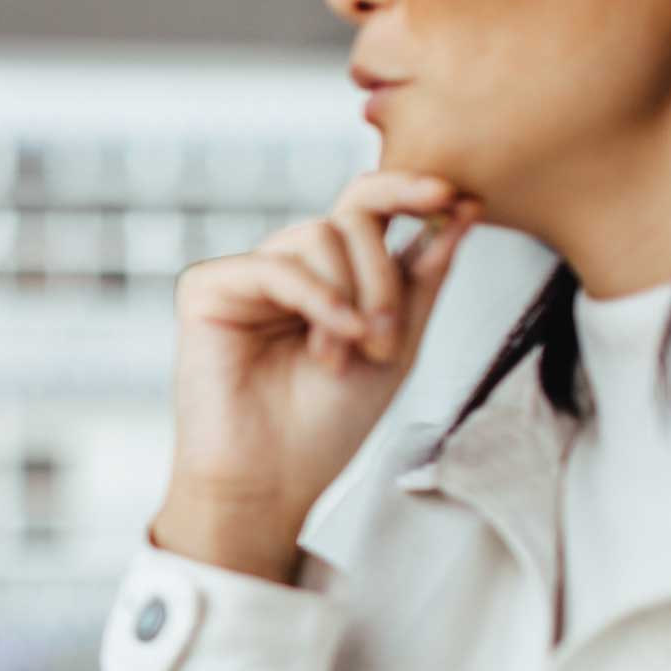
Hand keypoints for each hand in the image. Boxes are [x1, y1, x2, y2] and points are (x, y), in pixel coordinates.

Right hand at [154, 173, 474, 580]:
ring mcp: (247, 276)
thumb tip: (463, 208)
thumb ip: (424, 278)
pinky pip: (275, 266)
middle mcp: (289, 267)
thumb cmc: (326, 426)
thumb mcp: (399, 345)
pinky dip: (316, 299)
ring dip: (352, 296)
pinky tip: (330, 342)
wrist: (270, 481)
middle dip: (384, 275)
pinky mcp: (207, 289)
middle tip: (388, 340)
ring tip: (347, 355)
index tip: (457, 197)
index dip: (409, 190)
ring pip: (318, 236)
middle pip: (352, 216)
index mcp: (332, 276)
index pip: (368, 207)